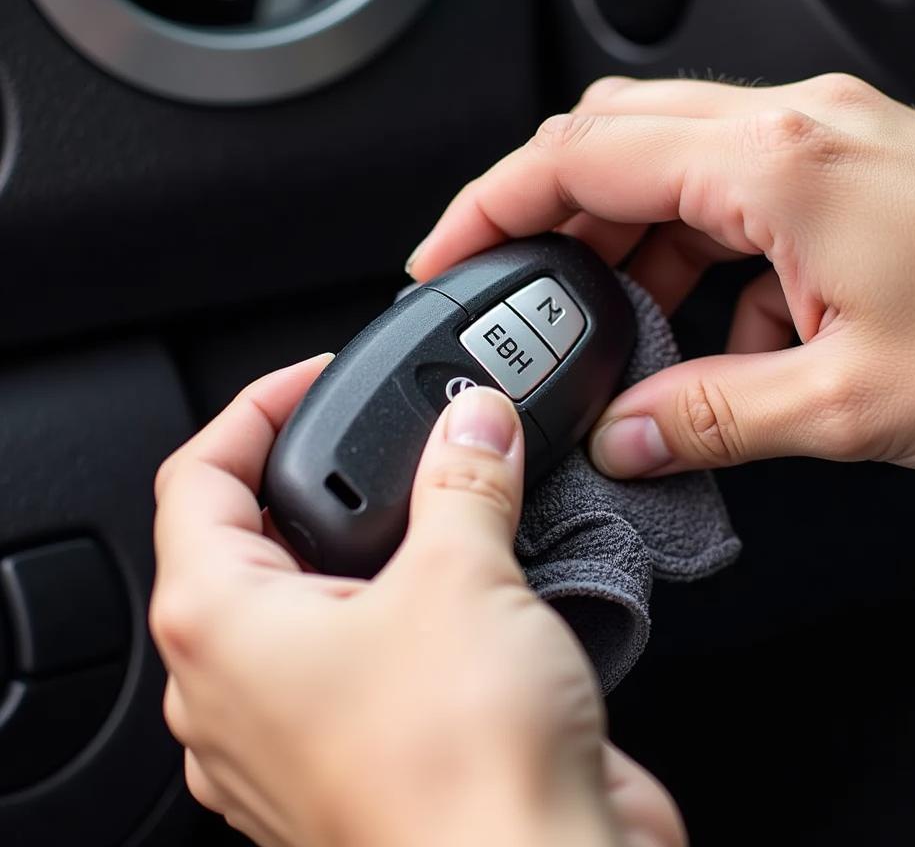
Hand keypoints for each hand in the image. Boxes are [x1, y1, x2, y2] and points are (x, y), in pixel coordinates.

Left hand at [150, 357, 684, 846]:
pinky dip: (405, 599)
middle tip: (390, 433)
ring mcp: (300, 727)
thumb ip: (463, 480)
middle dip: (320, 472)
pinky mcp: (368, 748)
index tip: (319, 378)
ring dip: (372, 537)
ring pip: (312, 595)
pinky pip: (365, 648)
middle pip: (252, 534)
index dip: (256, 409)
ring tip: (440, 496)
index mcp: (222, 628)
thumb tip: (474, 425)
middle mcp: (240, 686)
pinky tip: (469, 579)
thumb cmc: (462, 776)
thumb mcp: (463, 579)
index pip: (199, 477)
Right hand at [408, 73, 914, 476]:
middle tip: (513, 286)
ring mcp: (822, 137)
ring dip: (624, 239)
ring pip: (668, 161)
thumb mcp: (850, 403)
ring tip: (617, 326)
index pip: (582, 156)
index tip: (445, 255)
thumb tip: (624, 434)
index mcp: (775, 163)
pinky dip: (696, 253)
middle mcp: (793, 126)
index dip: (493, 205)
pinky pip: (732, 191)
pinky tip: (719, 327)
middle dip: (544, 210)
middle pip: (612, 136)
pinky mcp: (847, 165)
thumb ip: (712, 417)